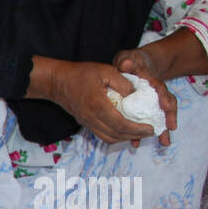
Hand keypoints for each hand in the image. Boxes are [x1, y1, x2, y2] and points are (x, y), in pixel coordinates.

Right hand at [30, 57, 155, 145]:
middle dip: (135, 135)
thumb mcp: (106, 70)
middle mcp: (92, 118)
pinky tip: (123, 131)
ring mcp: (87, 122)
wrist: (57, 82)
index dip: (137, 128)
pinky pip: (101, 135)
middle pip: (116, 134)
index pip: (121, 124)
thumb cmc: (81, 73)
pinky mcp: (84, 123)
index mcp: (98, 105)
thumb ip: (123, 82)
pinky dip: (115, 136)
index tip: (151, 128)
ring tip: (138, 133)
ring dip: (125, 138)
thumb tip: (136, 94)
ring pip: (108, 138)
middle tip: (149, 132)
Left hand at [113, 47, 178, 147]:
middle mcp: (155, 92)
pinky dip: (141, 133)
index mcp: (151, 80)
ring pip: (158, 116)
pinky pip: (144, 122)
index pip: (160, 89)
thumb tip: (127, 63)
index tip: (167, 107)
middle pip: (166, 105)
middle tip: (171, 128)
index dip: (164, 98)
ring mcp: (151, 102)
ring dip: (161, 130)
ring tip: (164, 142)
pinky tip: (136, 144)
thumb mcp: (126, 58)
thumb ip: (126, 60)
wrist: (134, 65)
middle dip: (169, 117)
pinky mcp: (144, 110)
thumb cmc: (128, 62)